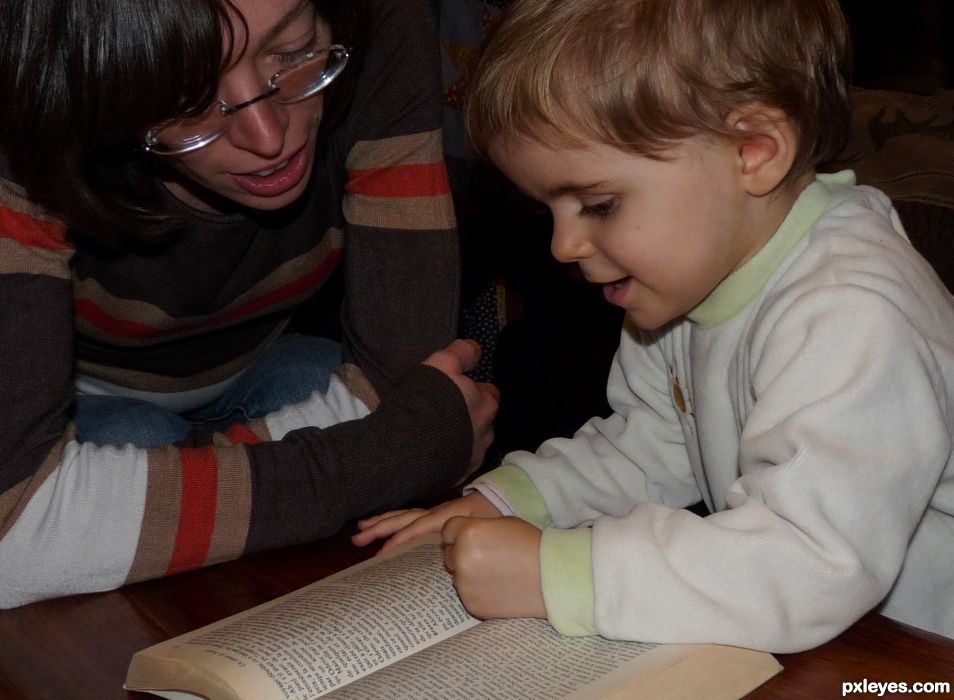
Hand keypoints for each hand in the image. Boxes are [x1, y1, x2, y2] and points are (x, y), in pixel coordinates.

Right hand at [352, 491, 500, 552]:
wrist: (505, 502)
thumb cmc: (494, 517)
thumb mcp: (484, 527)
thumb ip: (466, 539)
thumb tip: (445, 557)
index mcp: (445, 515)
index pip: (416, 527)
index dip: (399, 540)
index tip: (381, 554)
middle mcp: (435, 513)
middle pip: (403, 518)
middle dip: (380, 527)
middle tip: (357, 537)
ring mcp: (434, 515)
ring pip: (404, 517)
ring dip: (382, 522)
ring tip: (362, 528)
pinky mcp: (437, 519)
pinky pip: (411, 520)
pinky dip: (395, 523)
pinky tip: (385, 530)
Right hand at [423, 339, 499, 474]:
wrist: (406, 448)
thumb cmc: (425, 400)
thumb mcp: (441, 363)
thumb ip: (461, 353)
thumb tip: (477, 348)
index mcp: (487, 405)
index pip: (490, 394)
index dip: (474, 391)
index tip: (457, 391)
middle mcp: (487, 434)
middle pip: (483, 421)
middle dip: (469, 418)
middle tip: (445, 414)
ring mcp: (474, 459)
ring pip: (472, 445)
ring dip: (461, 440)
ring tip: (437, 436)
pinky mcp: (457, 478)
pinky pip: (458, 465)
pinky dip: (450, 459)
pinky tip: (433, 454)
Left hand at [441, 516, 545, 619]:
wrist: (551, 578)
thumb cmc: (530, 544)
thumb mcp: (502, 522)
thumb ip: (476, 527)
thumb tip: (460, 535)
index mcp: (467, 533)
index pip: (447, 530)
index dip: (459, 533)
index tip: (474, 538)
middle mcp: (461, 558)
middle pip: (448, 553)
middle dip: (461, 553)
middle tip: (486, 556)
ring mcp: (464, 584)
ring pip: (456, 575)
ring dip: (468, 573)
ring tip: (495, 573)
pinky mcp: (471, 604)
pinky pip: (466, 594)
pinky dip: (477, 591)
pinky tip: (497, 587)